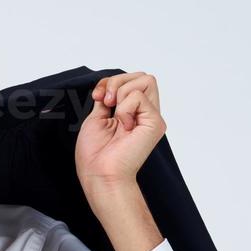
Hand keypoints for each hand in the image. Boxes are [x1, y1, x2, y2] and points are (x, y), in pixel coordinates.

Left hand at [74, 72, 166, 192]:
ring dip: (121, 94)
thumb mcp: (97, 117)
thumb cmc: (95, 154)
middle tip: (106, 102)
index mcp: (132, 112)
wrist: (100, 174)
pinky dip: (124, 108)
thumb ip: (108, 99)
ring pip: (145, 80)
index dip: (111, 82)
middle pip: (142, 76)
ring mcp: (152, 117)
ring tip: (116, 118)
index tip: (97, 97)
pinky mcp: (155, 122)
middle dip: (117, 82)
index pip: (131, 80)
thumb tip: (110, 85)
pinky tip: (124, 126)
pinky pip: (139, 97)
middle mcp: (145, 113)